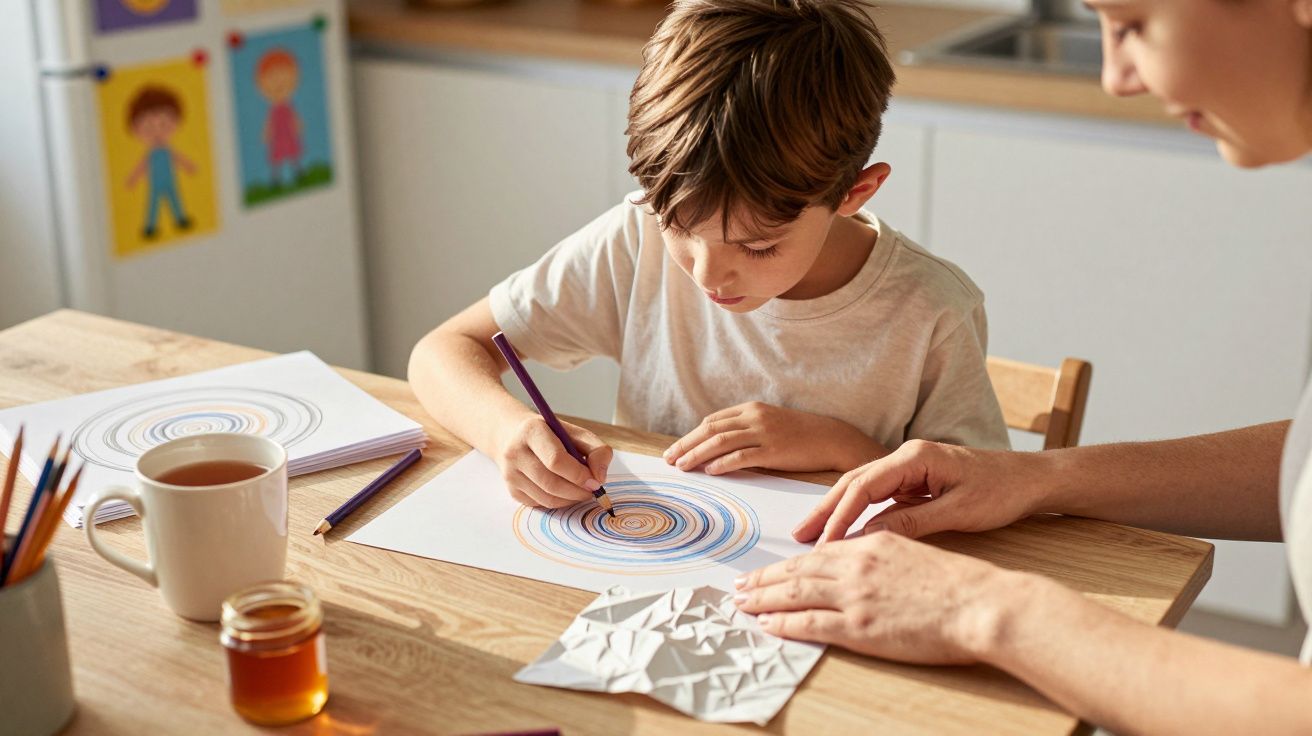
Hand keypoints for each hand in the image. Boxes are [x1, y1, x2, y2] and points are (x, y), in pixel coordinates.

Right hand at [492, 414, 611, 508]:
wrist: (514, 436)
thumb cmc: (551, 435)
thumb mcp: (576, 433)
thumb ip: (596, 450)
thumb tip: (599, 477)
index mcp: (532, 431)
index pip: (556, 460)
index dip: (579, 475)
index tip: (595, 481)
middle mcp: (515, 453)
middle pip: (551, 483)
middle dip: (578, 492)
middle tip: (592, 491)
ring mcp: (510, 474)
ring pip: (547, 498)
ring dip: (571, 499)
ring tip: (581, 491)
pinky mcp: (512, 490)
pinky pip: (540, 504)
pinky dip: (559, 502)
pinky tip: (565, 492)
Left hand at [663, 402, 884, 474]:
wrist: (831, 438)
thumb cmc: (798, 435)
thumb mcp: (768, 425)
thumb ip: (744, 431)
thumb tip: (716, 447)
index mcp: (751, 409)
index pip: (711, 421)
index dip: (690, 436)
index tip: (674, 450)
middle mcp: (754, 417)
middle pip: (710, 429)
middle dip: (686, 445)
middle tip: (669, 459)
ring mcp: (764, 432)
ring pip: (721, 441)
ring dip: (698, 454)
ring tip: (683, 466)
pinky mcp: (774, 450)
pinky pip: (742, 456)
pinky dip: (722, 463)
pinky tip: (710, 471)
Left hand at [734, 531, 1028, 664]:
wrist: (979, 603)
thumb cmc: (959, 584)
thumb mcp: (915, 553)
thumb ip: (883, 555)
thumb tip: (860, 561)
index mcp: (872, 544)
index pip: (820, 552)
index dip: (791, 562)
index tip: (772, 569)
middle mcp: (856, 565)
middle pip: (798, 570)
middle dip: (765, 577)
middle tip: (741, 584)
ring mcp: (855, 595)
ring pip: (794, 592)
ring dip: (763, 597)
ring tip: (742, 602)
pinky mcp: (859, 625)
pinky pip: (808, 622)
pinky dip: (782, 622)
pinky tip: (766, 624)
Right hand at [794, 440, 1050, 543]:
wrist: (1032, 479)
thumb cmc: (1003, 491)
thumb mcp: (959, 512)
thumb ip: (913, 522)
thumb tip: (870, 537)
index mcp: (915, 457)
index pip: (864, 486)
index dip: (840, 515)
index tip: (824, 542)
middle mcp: (907, 457)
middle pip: (854, 482)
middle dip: (825, 509)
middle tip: (800, 536)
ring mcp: (910, 468)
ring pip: (862, 488)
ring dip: (837, 511)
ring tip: (813, 535)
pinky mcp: (915, 481)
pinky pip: (879, 496)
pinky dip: (858, 513)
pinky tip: (845, 530)